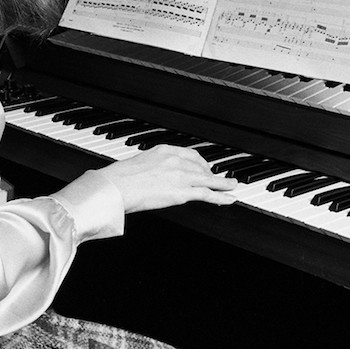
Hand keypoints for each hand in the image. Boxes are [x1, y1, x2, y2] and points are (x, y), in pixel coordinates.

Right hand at [97, 144, 237, 213]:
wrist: (116, 187)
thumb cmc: (120, 179)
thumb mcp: (138, 165)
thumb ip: (151, 167)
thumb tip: (151, 175)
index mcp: (164, 150)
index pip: (190, 154)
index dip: (201, 162)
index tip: (204, 167)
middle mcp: (175, 160)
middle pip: (201, 166)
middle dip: (211, 174)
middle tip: (217, 180)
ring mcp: (181, 176)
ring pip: (208, 179)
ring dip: (223, 184)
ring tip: (233, 186)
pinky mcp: (183, 192)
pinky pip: (208, 194)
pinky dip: (221, 196)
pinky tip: (229, 198)